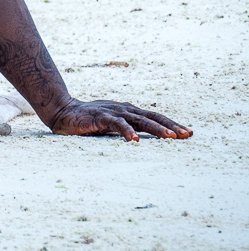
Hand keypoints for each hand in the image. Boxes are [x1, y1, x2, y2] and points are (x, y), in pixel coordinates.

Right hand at [46, 98, 191, 140]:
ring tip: (170, 138)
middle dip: (171, 126)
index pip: (155, 117)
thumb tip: (145, 140)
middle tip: (187, 135)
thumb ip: (127, 128)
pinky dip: (127, 131)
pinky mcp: (100, 117)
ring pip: (140, 120)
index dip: (172, 124)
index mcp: (129, 111)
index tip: (188, 133)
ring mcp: (113, 112)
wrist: (62, 112)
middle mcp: (124, 109)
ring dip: (156, 128)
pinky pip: (117, 124)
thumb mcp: (112, 124)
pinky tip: (135, 140)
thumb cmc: (87, 121)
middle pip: (153, 117)